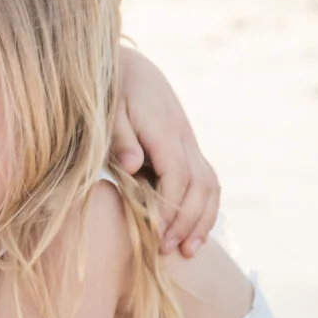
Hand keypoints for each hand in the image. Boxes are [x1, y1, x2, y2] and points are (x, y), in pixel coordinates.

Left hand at [114, 46, 219, 256]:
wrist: (129, 67)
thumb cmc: (110, 90)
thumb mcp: (107, 109)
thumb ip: (120, 137)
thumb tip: (133, 165)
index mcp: (164, 129)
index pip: (177, 176)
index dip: (169, 208)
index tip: (155, 235)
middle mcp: (184, 137)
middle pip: (200, 185)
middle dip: (187, 221)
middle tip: (166, 250)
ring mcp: (190, 142)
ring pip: (211, 184)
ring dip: (202, 219)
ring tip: (187, 251)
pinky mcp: (188, 147)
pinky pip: (207, 180)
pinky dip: (205, 208)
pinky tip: (193, 231)